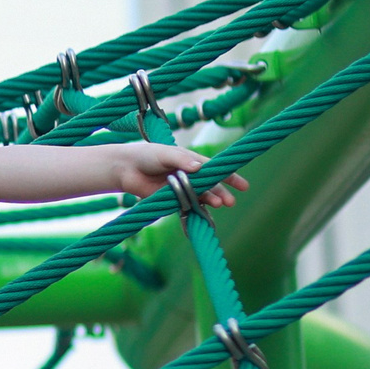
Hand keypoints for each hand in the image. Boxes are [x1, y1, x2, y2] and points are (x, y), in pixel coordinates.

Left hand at [113, 143, 246, 209]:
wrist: (126, 169)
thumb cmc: (147, 156)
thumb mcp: (165, 154)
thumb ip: (181, 160)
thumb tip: (199, 167)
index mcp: (193, 162)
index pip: (215, 169)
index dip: (230, 177)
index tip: (243, 186)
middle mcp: (191, 176)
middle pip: (211, 186)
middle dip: (222, 193)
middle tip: (230, 202)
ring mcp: (183, 189)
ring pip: (201, 197)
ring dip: (210, 201)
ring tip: (218, 204)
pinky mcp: (172, 201)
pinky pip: (187, 207)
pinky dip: (195, 211)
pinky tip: (202, 214)